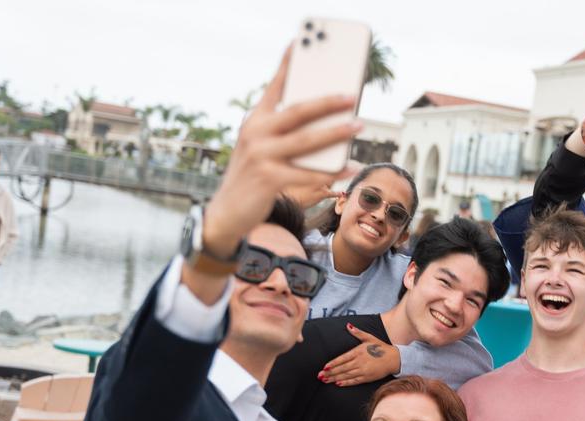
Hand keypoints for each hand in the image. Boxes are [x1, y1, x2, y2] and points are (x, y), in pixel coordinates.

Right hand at [202, 47, 361, 254]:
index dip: (288, 65)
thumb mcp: (260, 147)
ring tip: (358, 126)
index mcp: (255, 120)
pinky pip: (308, 173)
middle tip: (351, 96)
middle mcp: (256, 133)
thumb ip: (283, 132)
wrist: (226, 212)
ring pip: (307, 141)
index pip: (274, 87)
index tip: (300, 44)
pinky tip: (350, 167)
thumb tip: (324, 122)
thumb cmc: (252, 176)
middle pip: (298, 111)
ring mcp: (261, 155)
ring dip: (336, 133)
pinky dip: (332, 171)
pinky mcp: (269, 179)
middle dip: (327, 102)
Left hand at [319, 324, 400, 384]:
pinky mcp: (367, 377)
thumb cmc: (381, 347)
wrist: (394, 359)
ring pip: (346, 375)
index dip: (333, 363)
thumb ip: (358, 332)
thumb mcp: (369, 338)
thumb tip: (348, 325)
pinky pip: (354, 381)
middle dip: (330, 372)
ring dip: (335, 378)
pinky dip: (346, 383)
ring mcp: (363, 371)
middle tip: (320, 375)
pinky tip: (338, 384)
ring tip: (325, 380)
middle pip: (342, 368)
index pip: (343, 358)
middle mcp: (359, 362)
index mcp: (358, 352)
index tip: (325, 366)